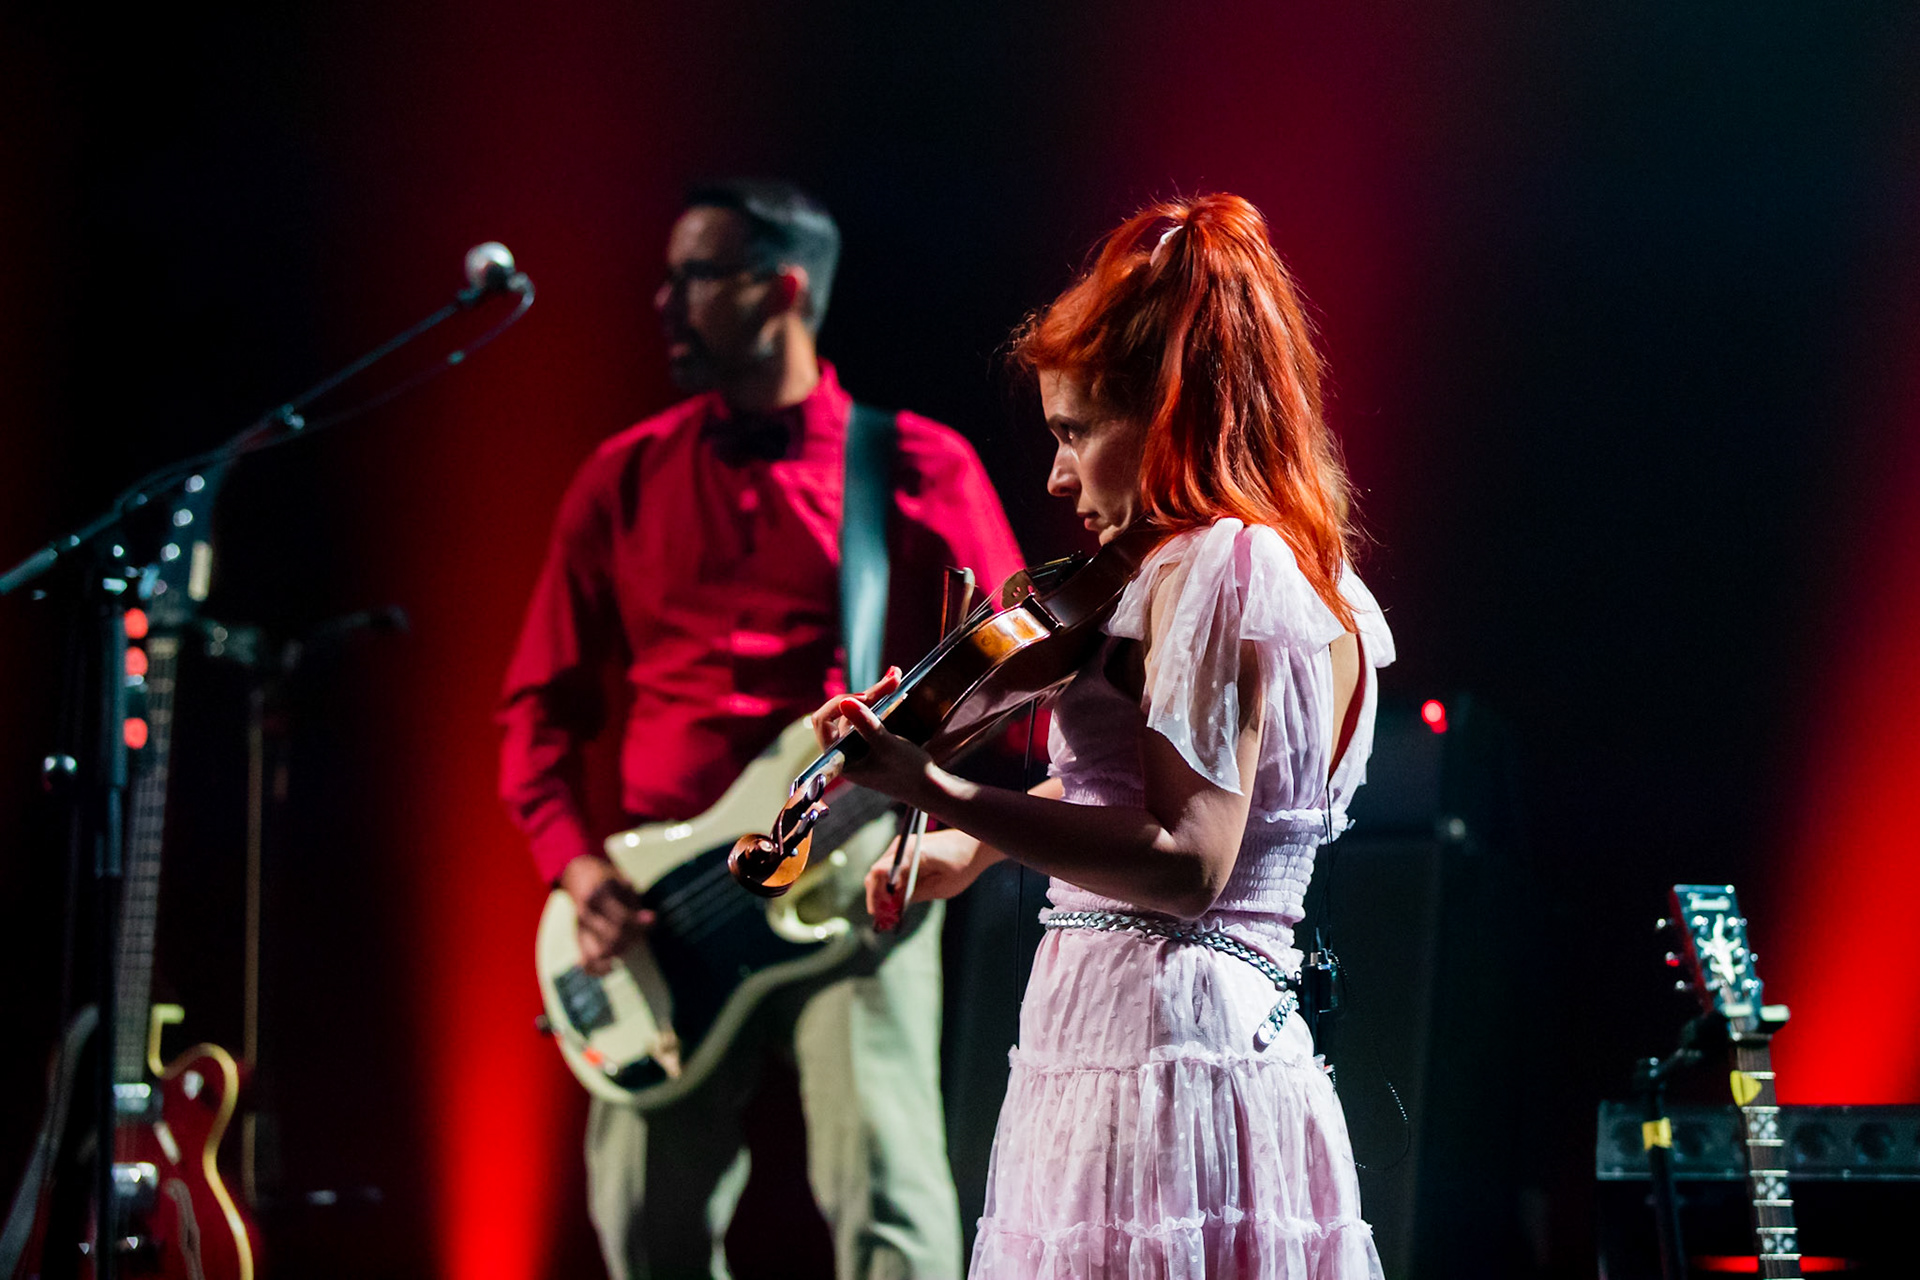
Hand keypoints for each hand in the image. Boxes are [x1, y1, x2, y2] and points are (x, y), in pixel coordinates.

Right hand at [559, 855, 654, 975]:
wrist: (581, 876)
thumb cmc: (610, 882)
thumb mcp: (623, 884)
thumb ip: (635, 903)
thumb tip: (650, 922)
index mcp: (597, 896)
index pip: (621, 919)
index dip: (639, 924)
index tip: (652, 920)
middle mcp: (585, 914)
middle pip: (612, 938)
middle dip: (632, 939)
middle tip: (641, 933)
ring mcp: (580, 928)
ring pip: (599, 953)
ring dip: (620, 952)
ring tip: (630, 944)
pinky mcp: (578, 939)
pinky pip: (586, 963)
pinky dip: (599, 969)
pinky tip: (612, 967)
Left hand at [809, 667, 936, 805]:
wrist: (929, 787)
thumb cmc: (908, 773)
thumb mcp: (887, 747)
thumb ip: (866, 725)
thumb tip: (844, 701)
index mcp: (839, 758)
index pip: (823, 721)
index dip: (839, 704)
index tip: (866, 698)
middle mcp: (844, 750)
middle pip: (843, 711)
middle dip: (867, 694)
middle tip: (893, 680)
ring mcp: (857, 743)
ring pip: (858, 710)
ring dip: (876, 693)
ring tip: (896, 677)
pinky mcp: (870, 738)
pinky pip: (869, 714)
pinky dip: (881, 700)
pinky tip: (893, 687)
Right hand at [864, 826, 991, 916]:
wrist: (976, 844)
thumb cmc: (963, 864)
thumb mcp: (942, 887)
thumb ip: (917, 895)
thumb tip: (896, 907)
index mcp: (910, 853)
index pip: (879, 872)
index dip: (875, 895)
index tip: (878, 913)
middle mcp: (902, 847)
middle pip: (877, 874)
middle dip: (877, 898)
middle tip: (882, 921)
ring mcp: (904, 848)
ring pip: (883, 874)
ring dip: (883, 895)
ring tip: (887, 917)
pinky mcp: (908, 853)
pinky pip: (893, 872)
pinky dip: (892, 888)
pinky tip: (896, 905)